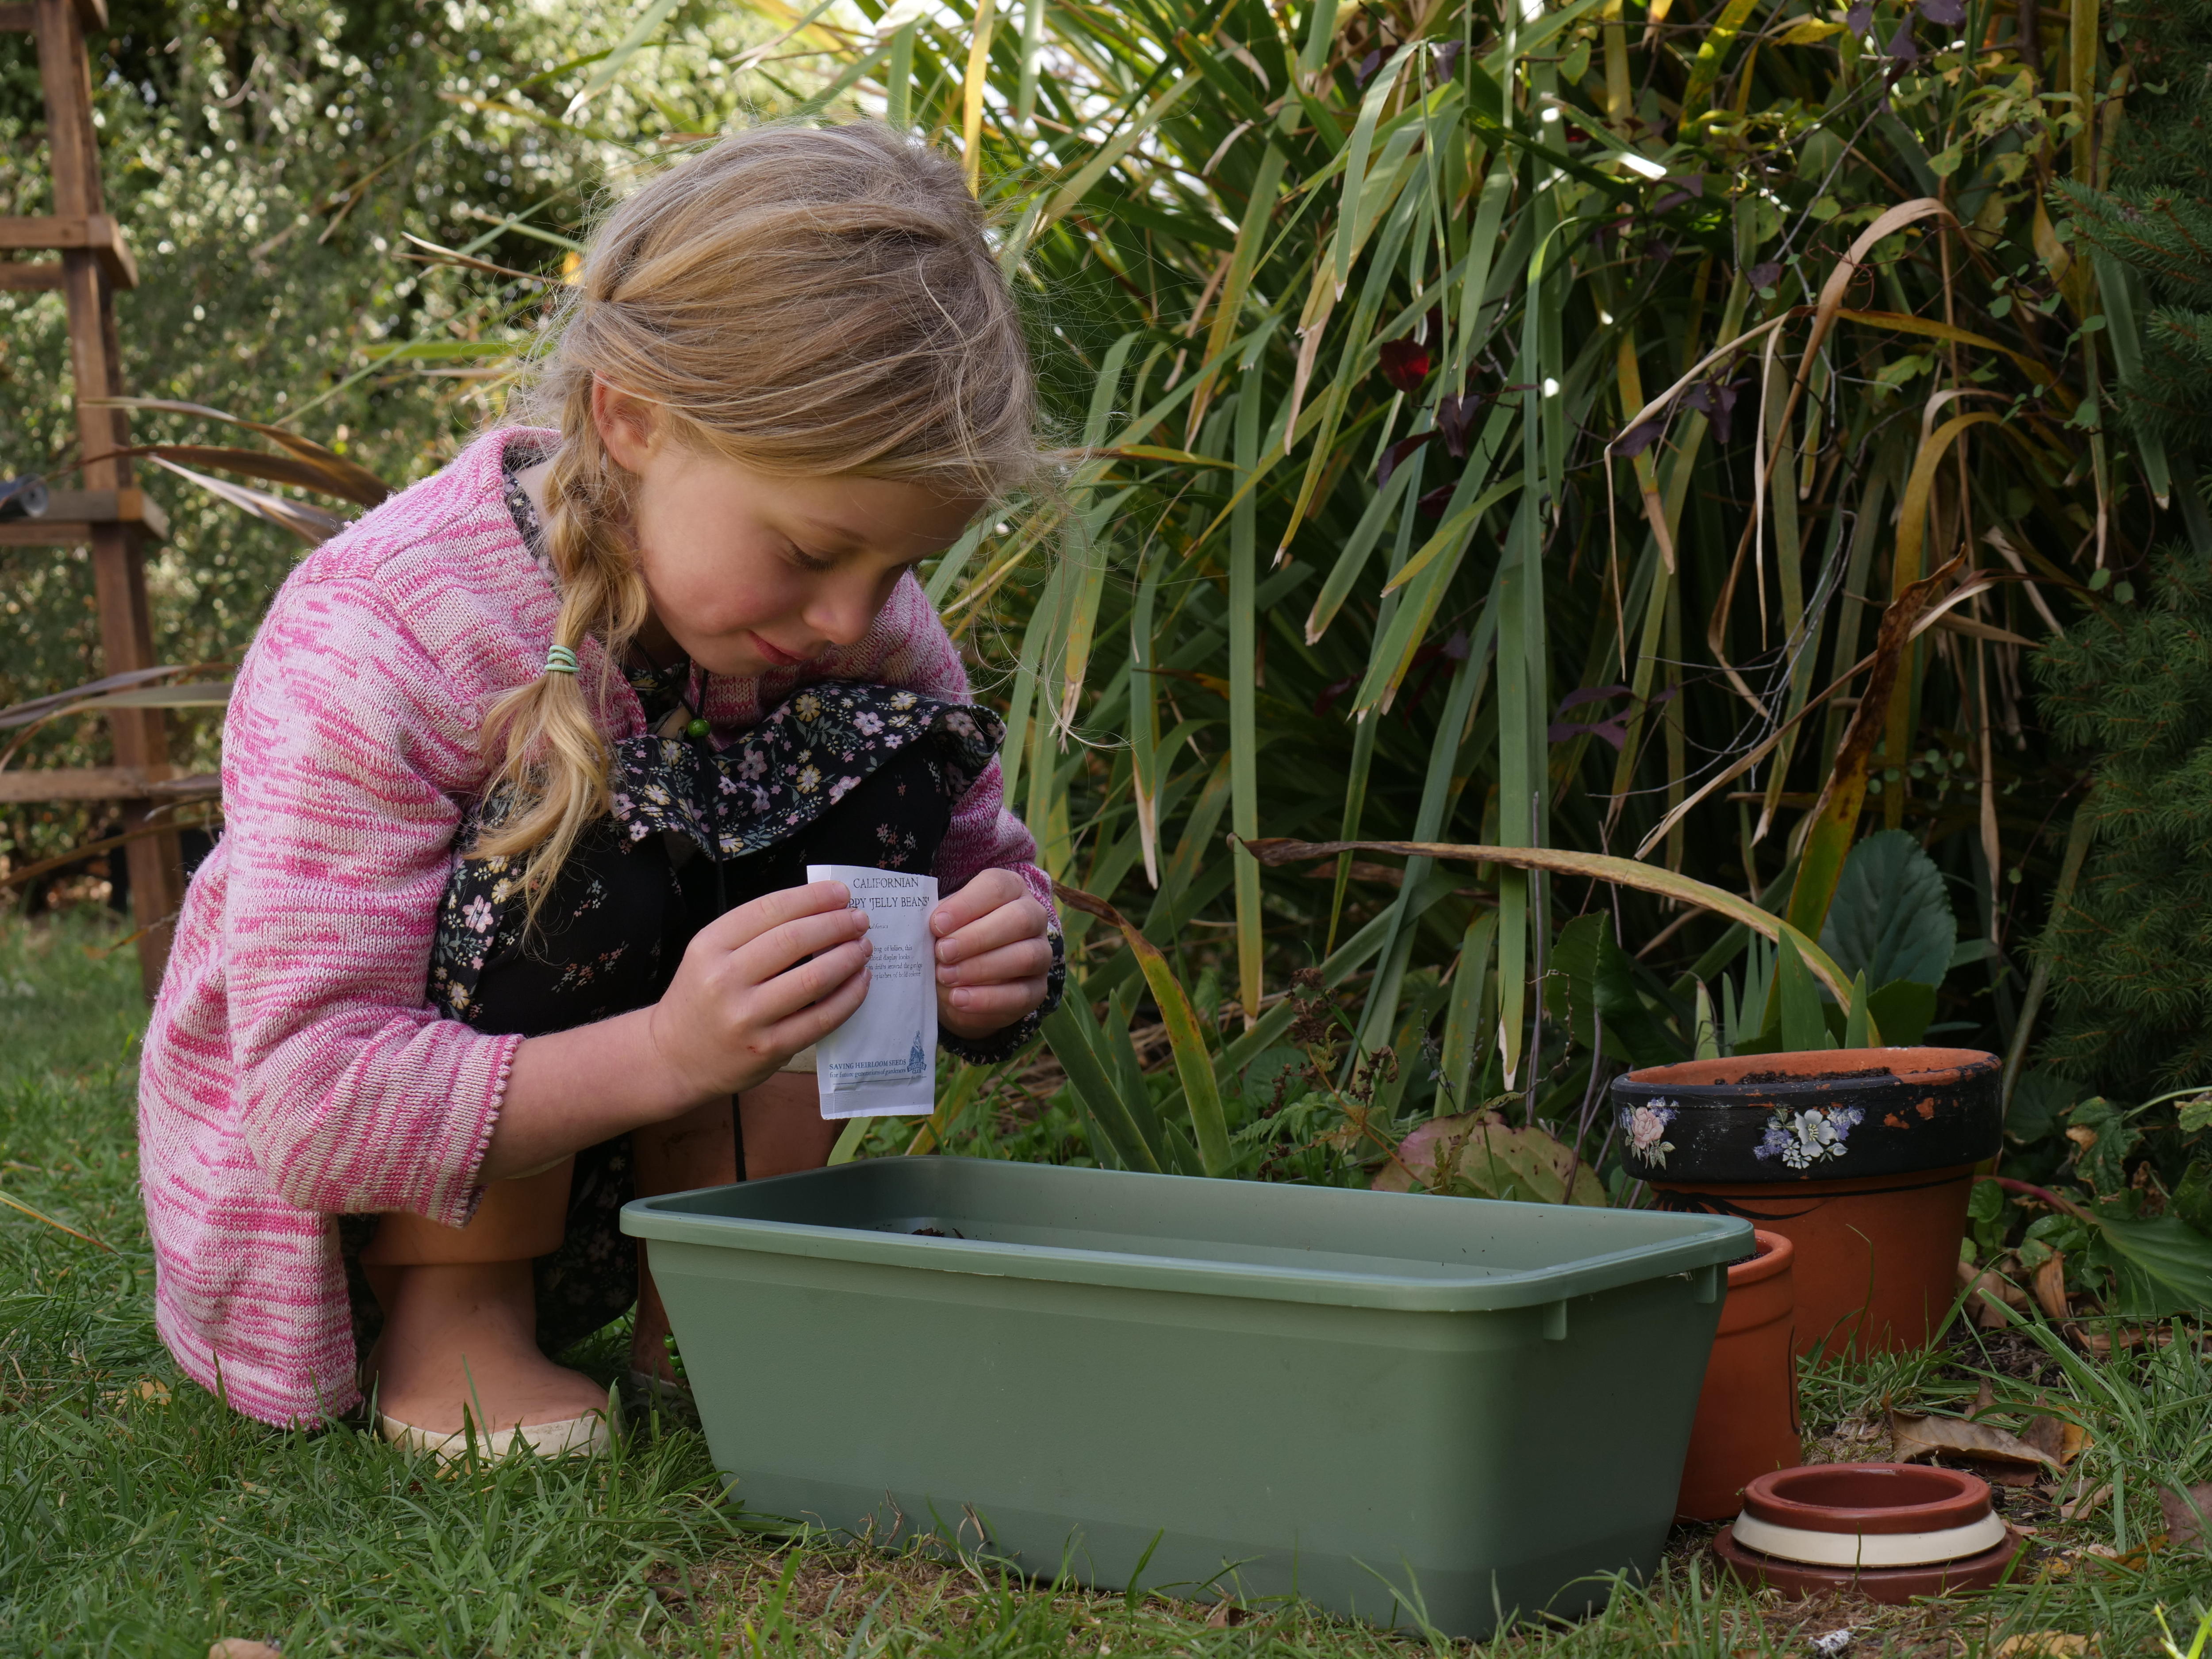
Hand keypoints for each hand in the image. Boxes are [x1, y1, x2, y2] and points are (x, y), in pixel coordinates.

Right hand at [646, 881, 872, 1099]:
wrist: (674, 1057)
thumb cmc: (701, 997)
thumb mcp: (710, 954)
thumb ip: (754, 933)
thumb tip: (818, 909)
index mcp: (710, 946)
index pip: (770, 911)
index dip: (812, 898)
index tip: (840, 894)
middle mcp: (725, 979)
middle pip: (794, 941)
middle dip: (836, 925)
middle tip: (859, 920)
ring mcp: (747, 1017)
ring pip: (813, 979)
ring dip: (848, 958)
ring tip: (863, 948)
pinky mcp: (770, 1048)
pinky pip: (821, 1018)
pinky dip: (849, 996)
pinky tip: (860, 982)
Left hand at [931, 868, 1052, 1039]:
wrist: (960, 983)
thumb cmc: (951, 941)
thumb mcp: (942, 926)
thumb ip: (940, 922)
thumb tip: (930, 926)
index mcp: (1010, 890)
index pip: (997, 887)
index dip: (967, 904)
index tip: (937, 924)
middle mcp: (1033, 917)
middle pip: (1019, 919)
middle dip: (977, 937)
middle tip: (942, 952)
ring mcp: (1041, 953)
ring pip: (1025, 956)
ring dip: (981, 968)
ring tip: (946, 976)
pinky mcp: (1038, 989)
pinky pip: (1021, 995)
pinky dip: (987, 999)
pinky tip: (959, 999)